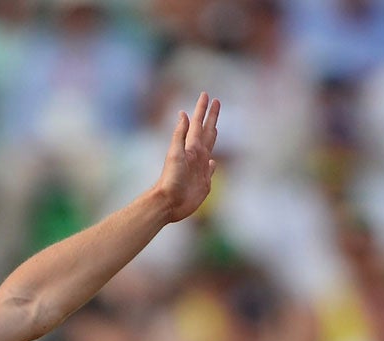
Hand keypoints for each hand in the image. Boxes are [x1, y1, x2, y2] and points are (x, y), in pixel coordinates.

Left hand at [155, 92, 219, 223]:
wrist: (168, 203)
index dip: (202, 110)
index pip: (198, 124)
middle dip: (211, 117)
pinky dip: (212, 165)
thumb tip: (183, 113)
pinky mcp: (203, 182)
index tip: (206, 95)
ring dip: (212, 135)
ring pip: (209, 147)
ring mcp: (200, 168)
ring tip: (214, 126)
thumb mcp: (175, 154)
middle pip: (206, 131)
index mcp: (191, 148)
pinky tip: (213, 162)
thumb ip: (180, 135)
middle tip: (216, 102)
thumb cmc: (170, 179)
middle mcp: (196, 155)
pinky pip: (210, 170)